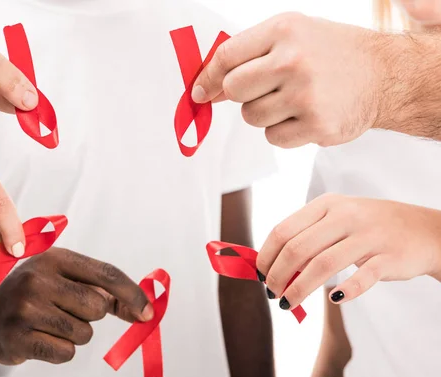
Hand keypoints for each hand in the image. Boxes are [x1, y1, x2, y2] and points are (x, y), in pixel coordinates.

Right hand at [0, 248, 153, 364]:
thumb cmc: (34, 296)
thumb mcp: (62, 279)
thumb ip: (101, 289)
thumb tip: (143, 310)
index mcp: (54, 258)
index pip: (106, 274)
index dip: (132, 294)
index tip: (147, 312)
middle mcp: (37, 278)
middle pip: (98, 307)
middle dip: (91, 316)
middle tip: (66, 311)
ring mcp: (25, 308)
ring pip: (84, 333)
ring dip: (74, 335)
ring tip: (49, 324)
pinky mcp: (17, 337)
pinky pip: (66, 353)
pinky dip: (60, 351)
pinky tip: (41, 339)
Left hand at [192, 13, 385, 147]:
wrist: (384, 75)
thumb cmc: (329, 54)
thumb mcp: (293, 34)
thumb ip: (249, 53)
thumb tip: (206, 87)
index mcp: (284, 30)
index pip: (226, 57)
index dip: (207, 78)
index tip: (200, 92)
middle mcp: (293, 60)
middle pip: (233, 90)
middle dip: (241, 95)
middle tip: (264, 90)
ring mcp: (306, 94)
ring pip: (251, 117)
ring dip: (264, 114)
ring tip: (292, 100)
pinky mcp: (317, 125)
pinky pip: (273, 138)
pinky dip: (283, 131)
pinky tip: (304, 116)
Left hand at [256, 194, 440, 308]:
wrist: (424, 230)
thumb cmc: (369, 227)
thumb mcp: (337, 219)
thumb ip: (307, 235)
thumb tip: (271, 265)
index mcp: (327, 204)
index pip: (283, 230)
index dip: (266, 255)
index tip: (260, 274)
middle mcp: (345, 216)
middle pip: (298, 249)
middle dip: (278, 275)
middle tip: (272, 293)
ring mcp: (369, 235)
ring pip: (323, 265)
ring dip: (299, 289)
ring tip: (287, 303)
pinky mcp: (389, 257)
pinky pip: (362, 278)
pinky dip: (345, 291)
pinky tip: (333, 299)